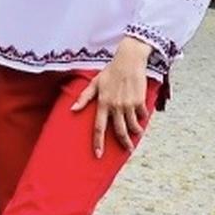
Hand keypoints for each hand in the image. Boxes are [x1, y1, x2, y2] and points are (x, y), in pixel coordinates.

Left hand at [70, 36, 152, 157]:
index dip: (98, 142)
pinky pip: (141, 115)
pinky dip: (142, 118)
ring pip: (132, 126)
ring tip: (136, 135)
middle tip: (127, 150)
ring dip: (135, 132)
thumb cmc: (111, 70)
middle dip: (124, 143)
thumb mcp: (95, 83)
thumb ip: (84, 97)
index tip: (98, 154)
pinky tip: (141, 117)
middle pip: (119, 131)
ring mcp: (128, 104)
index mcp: (103, 103)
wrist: (129, 59)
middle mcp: (115, 106)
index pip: (99, 127)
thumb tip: (73, 110)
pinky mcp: (139, 101)